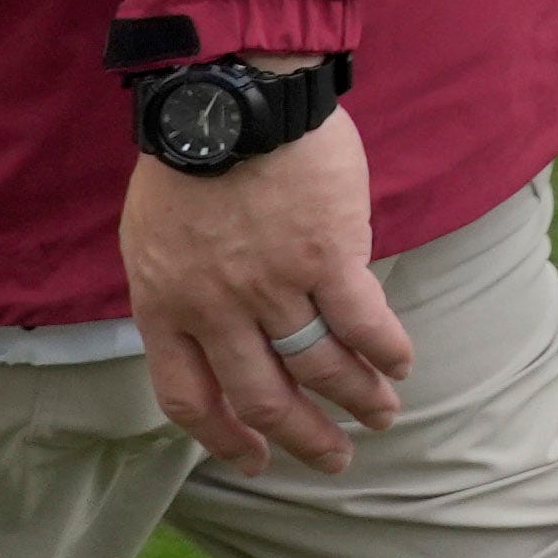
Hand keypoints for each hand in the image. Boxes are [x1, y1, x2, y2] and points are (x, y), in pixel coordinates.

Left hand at [119, 106, 408, 473]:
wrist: (228, 98)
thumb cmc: (189, 158)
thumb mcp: (154, 238)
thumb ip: (183, 289)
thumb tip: (220, 327)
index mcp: (166, 307)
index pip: (190, 399)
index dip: (224, 439)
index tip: (256, 460)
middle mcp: (218, 310)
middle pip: (263, 397)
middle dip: (304, 437)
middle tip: (336, 459)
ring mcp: (274, 285)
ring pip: (319, 366)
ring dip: (356, 399)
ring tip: (383, 414)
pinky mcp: (329, 253)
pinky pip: (363, 319)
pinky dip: (386, 349)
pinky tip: (403, 364)